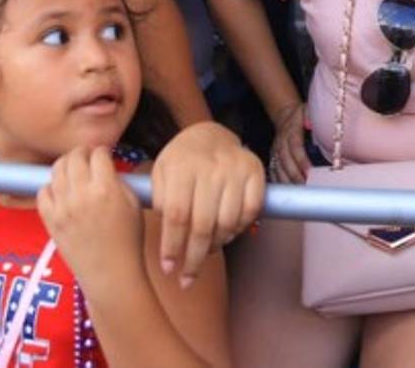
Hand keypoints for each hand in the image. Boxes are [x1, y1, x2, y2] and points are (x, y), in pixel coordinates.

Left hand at [37, 148, 143, 288]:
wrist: (111, 273)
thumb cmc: (128, 241)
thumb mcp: (134, 205)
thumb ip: (119, 182)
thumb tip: (108, 169)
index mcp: (106, 189)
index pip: (98, 155)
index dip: (103, 151)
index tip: (105, 155)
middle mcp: (81, 195)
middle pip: (74, 158)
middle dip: (82, 153)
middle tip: (87, 157)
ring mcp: (62, 208)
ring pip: (56, 171)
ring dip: (65, 165)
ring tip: (73, 170)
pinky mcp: (50, 221)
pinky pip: (42, 193)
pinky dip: (50, 186)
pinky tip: (60, 190)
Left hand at [152, 122, 263, 287]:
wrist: (210, 134)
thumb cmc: (180, 161)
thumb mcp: (160, 173)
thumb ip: (158, 201)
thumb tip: (168, 236)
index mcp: (181, 166)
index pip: (176, 215)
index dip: (172, 246)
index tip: (168, 269)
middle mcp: (211, 166)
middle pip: (203, 224)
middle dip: (194, 258)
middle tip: (186, 279)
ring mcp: (236, 168)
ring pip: (228, 221)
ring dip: (215, 246)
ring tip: (203, 254)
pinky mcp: (256, 172)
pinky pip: (250, 212)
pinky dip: (238, 230)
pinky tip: (225, 236)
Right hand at [268, 104, 309, 184]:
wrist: (285, 115)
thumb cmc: (301, 115)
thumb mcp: (309, 110)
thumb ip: (315, 117)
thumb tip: (326, 124)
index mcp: (291, 129)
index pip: (295, 146)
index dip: (301, 159)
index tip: (309, 171)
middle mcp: (281, 141)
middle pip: (285, 160)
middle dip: (294, 175)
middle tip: (305, 186)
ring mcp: (275, 150)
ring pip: (278, 168)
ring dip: (287, 181)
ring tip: (297, 192)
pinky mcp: (273, 157)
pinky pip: (273, 171)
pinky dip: (279, 182)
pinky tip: (286, 191)